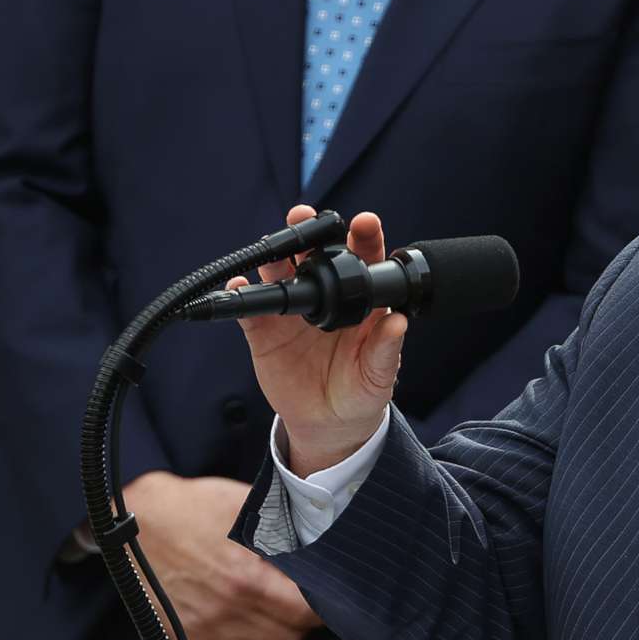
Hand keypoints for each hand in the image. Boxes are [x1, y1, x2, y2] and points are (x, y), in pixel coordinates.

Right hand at [121, 471, 319, 639]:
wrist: (132, 525)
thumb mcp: (245, 508)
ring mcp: (202, 633)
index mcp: (246, 580)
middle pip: (287, 638)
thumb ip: (285, 532)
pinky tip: (243, 636)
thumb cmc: (189, 510)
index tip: (321, 596)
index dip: (320, 605)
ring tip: (271, 618)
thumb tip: (317, 550)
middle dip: (299, 622)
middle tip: (294, 603)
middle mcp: (225, 613)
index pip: (305, 613)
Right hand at [232, 206, 409, 473]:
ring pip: (281, 275)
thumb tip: (398, 323)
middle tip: (304, 215)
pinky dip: (243, 296)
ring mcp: (294, 312)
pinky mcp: (265, 332)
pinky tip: (240, 286)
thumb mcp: (379, 376)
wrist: (329, 424)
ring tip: (274, 248)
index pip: (364, 261)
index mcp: (360, 302)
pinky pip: (252, 311)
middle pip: (316, 256)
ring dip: (275, 257)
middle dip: (311, 232)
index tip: (365, 223)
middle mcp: (326, 298)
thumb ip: (386, 350)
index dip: (365, 239)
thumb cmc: (361, 391)